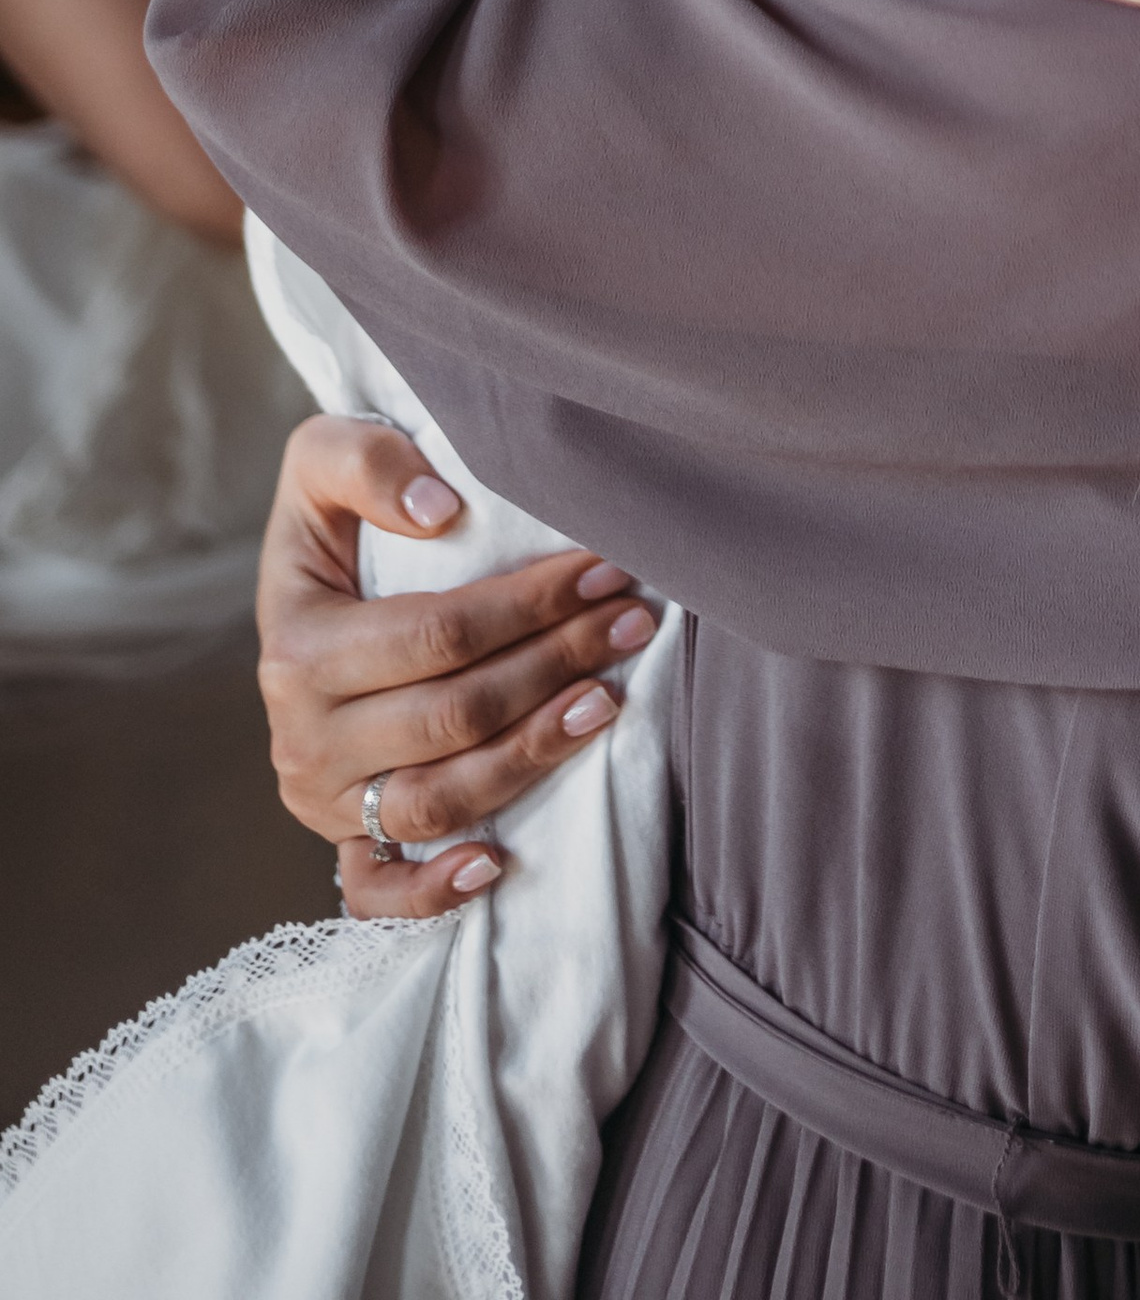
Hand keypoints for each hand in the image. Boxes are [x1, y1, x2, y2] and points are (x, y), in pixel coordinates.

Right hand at [256, 416, 658, 920]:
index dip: (529, 605)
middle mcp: (303, 734)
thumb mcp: (324, 460)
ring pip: (438, 798)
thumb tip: (437, 507)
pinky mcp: (341, 840)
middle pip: (453, 715)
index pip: (436, 635)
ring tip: (608, 702)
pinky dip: (434, 888)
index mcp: (298, 644)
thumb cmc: (334, 520)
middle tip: (631, 623)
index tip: (605, 571)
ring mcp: (323, 798)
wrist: (305, 591)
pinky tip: (498, 859)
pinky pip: (378, 890)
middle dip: (555, 664)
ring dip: (532, 753)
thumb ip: (364, 461)